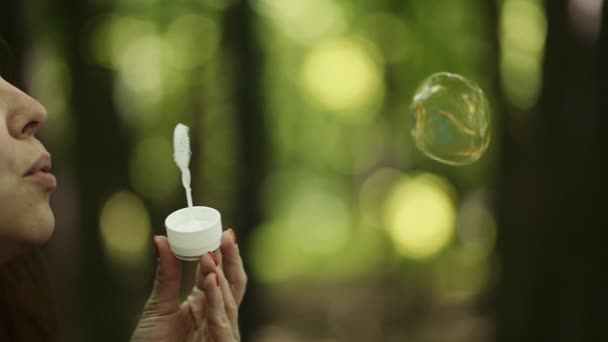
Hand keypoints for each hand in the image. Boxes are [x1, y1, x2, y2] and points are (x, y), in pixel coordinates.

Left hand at [131, 230, 246, 341]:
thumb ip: (166, 274)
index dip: (223, 254)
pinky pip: (222, 323)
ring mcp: (220, 333)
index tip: (223, 232)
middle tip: (226, 236)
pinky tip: (212, 281)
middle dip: (231, 260)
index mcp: (205, 305)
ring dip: (221, 277)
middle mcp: (217, 318)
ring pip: (229, 301)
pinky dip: (217, 301)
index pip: (220, 275)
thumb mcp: (158, 306)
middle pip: (232, 285)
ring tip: (211, 255)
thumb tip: (161, 240)